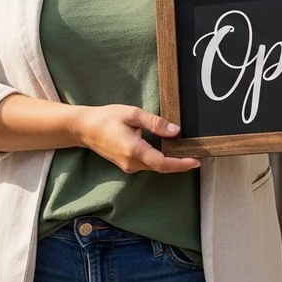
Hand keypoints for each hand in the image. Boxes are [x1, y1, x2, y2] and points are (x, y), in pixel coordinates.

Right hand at [74, 104, 200, 173]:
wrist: (84, 128)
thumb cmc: (106, 118)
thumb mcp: (133, 114)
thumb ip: (155, 123)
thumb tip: (175, 131)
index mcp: (134, 150)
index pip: (163, 163)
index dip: (181, 164)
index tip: (196, 161)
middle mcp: (132, 163)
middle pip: (161, 167)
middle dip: (180, 163)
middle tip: (197, 155)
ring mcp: (128, 166)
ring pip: (155, 167)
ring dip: (171, 162)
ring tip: (186, 152)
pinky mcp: (126, 165)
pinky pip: (148, 165)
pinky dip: (160, 160)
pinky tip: (168, 151)